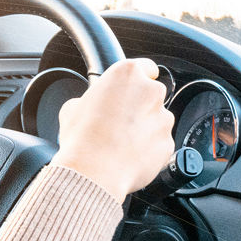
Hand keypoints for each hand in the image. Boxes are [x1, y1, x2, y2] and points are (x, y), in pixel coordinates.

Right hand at [49, 58, 174, 200]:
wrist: (95, 173)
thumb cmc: (83, 140)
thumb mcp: (72, 109)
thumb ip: (89, 100)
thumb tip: (88, 107)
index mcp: (127, 74)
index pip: (145, 68)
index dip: (137, 80)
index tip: (130, 90)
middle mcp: (151, 92)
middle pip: (152, 95)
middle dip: (140, 107)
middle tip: (119, 122)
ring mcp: (163, 118)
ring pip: (158, 120)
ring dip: (145, 129)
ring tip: (122, 143)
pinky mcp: (168, 143)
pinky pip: (160, 144)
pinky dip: (149, 149)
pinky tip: (130, 156)